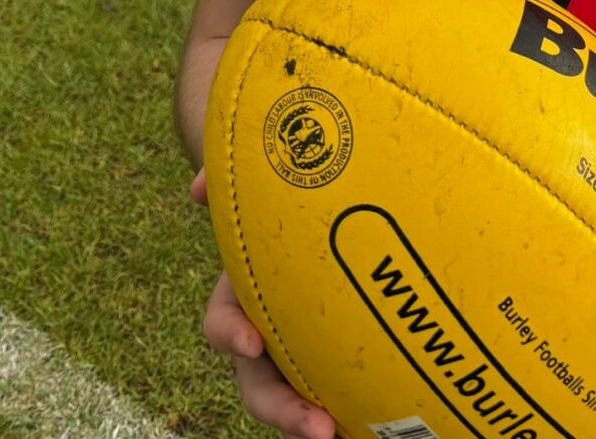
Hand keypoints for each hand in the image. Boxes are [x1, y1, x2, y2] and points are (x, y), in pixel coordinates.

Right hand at [191, 168, 335, 438]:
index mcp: (243, 301)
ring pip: (302, 403)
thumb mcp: (259, 195)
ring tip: (349, 436)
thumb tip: (199, 189)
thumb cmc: (282, 210)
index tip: (251, 340)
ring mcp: (300, 357)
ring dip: (316, 425)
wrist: (314, 224)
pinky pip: (344, 394)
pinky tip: (395, 423)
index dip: (230, 334)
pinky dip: (361, 414)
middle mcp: (267, 340)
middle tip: (319, 428)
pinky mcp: (336, 365)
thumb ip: (229, 183)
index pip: (222, 325)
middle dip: (284, 412)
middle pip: (262, 388)